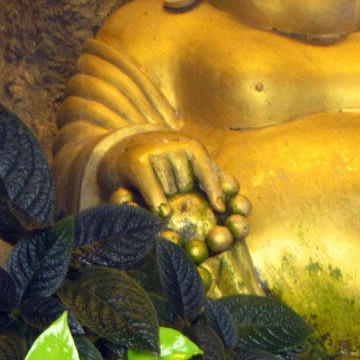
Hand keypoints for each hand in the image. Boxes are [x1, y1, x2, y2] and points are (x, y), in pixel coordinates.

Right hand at [99, 131, 228, 215]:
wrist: (127, 150)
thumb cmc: (166, 165)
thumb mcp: (189, 164)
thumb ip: (210, 175)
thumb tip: (232, 190)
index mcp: (193, 147)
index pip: (207, 170)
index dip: (214, 189)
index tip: (220, 208)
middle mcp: (175, 145)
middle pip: (186, 185)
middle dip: (181, 197)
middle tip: (173, 197)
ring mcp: (155, 151)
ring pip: (169, 189)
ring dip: (166, 200)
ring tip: (159, 197)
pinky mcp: (136, 161)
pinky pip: (151, 187)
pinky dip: (157, 201)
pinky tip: (162, 214)